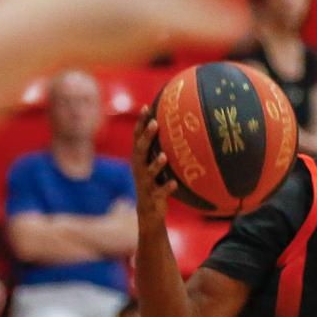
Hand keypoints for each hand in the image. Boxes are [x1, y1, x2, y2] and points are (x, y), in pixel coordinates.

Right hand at [131, 105, 177, 225]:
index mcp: (139, 158)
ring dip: (156, 164)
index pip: (137, 137)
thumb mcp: (154, 163)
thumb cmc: (155, 180)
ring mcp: (145, 183)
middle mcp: (139, 168)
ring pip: (149, 172)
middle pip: (141, 150)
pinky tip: (174, 183)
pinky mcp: (152, 197)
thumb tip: (179, 127)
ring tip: (164, 156)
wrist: (149, 209)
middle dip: (147, 136)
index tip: (146, 107)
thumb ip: (161, 147)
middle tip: (155, 123)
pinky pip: (160, 192)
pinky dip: (167, 187)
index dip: (140, 122)